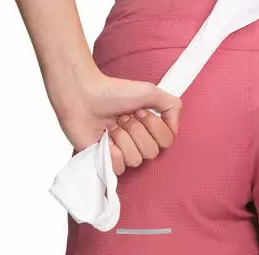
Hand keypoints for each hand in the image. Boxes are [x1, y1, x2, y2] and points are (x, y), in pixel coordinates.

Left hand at [50, 66, 182, 175]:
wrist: (84, 96)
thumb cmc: (114, 92)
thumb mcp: (150, 91)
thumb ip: (172, 106)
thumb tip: (175, 128)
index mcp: (150, 126)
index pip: (166, 141)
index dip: (154, 126)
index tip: (140, 111)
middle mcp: (138, 141)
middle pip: (151, 152)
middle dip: (137, 131)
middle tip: (123, 117)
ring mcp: (122, 153)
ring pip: (135, 160)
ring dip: (123, 138)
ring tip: (111, 125)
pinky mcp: (105, 162)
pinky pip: (119, 167)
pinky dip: (112, 151)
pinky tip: (104, 138)